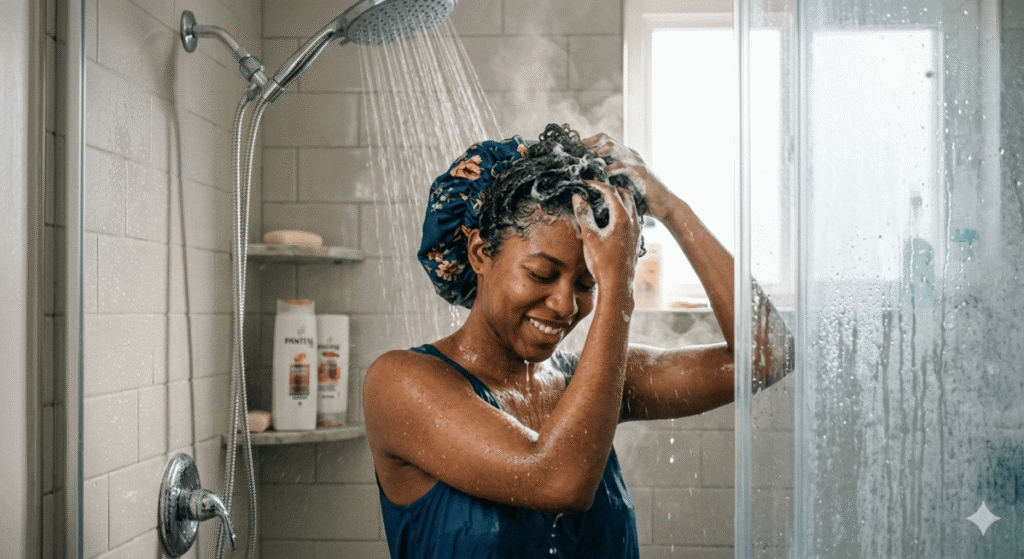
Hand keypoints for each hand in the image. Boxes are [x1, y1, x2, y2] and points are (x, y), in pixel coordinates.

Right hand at [573, 180, 640, 297]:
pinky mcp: (636, 237)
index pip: (610, 191)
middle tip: (596, 188)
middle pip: (624, 193)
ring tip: (603, 199)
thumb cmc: (603, 262)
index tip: (585, 183)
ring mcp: (636, 229)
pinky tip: (611, 217)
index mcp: (621, 218)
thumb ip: (584, 214)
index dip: (597, 184)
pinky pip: (632, 215)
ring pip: (630, 204)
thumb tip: (577, 197)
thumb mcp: (589, 237)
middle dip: (610, 188)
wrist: (617, 284)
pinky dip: (622, 209)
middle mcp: (632, 220)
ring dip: (618, 198)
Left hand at [583, 133, 679, 221]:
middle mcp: (629, 154)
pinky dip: (611, 168)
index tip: (572, 150)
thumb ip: (607, 181)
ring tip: (585, 160)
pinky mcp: (640, 172)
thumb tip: (586, 183)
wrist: (664, 205)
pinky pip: (623, 166)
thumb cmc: (641, 199)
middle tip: (575, 153)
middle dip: (589, 144)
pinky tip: (602, 173)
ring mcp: (635, 161)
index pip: (602, 141)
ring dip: (597, 153)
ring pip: (613, 148)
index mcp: (623, 156)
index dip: (587, 143)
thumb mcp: (620, 186)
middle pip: (605, 139)